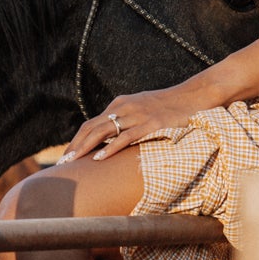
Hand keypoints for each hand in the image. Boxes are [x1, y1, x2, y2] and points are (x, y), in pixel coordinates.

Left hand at [61, 79, 219, 162]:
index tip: (67, 156)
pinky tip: (98, 159)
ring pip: (103, 131)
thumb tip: (115, 142)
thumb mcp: (144, 111)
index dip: (77, 140)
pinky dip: (110, 148)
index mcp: (121, 105)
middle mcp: (124, 107)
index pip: (91, 124)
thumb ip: (129, 122)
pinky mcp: (151, 124)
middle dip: (75, 146)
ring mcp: (137, 115)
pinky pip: (125, 137)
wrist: (196, 96)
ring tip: (72, 162)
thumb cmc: (171, 108)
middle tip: (62, 163)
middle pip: (91, 127)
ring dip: (85, 148)